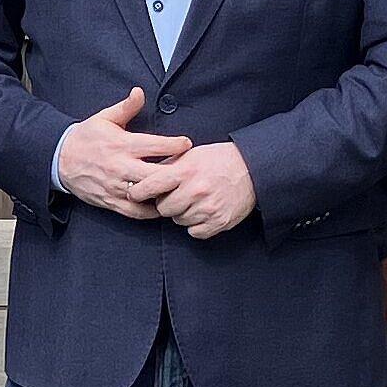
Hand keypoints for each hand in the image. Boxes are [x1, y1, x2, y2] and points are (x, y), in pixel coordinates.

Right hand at [55, 88, 192, 219]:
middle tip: (188, 170)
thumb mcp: (104, 117)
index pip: (157, 145)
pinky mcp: (110, 201)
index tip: (187, 144)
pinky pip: (136, 212)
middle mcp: (120, 166)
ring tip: (177, 189)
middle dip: (175, 173)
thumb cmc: (86, 137)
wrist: (59, 158)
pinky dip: (151, 211)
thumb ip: (126, 106)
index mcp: (122, 144)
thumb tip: (140, 91)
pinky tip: (161, 204)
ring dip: (164, 193)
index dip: (176, 145)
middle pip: (157, 174)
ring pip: (148, 195)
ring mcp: (116, 186)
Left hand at [135, 141, 257, 240]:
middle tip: (175, 196)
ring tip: (193, 201)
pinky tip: (202, 211)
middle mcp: (196, 190)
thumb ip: (167, 166)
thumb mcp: (190, 155)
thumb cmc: (217, 160)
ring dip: (181, 214)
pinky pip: (194, 232)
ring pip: (178, 221)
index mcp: (186, 170)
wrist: (252, 170)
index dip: (138, 192)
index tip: (134, 194)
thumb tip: (142, 178)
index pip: (151, 185)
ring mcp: (208, 207)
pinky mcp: (218, 222)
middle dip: (165, 204)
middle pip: (163, 208)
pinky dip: (195, 225)